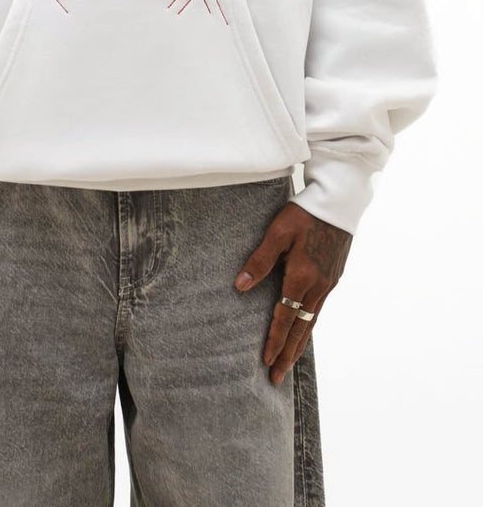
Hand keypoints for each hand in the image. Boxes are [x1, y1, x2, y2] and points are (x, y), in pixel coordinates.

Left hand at [233, 202, 352, 384]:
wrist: (339, 201)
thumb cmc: (304, 213)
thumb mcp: (277, 232)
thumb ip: (259, 260)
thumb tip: (240, 286)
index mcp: (301, 277)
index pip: (285, 318)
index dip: (275, 341)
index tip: (266, 362)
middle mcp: (318, 286)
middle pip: (301, 329)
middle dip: (288, 354)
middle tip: (277, 378)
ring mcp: (329, 282)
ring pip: (312, 321)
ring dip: (300, 344)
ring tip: (289, 362)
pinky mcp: (334, 276)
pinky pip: (319, 309)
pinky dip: (310, 325)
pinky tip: (304, 330)